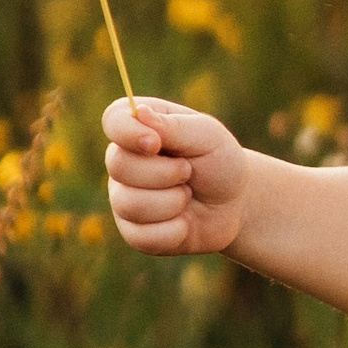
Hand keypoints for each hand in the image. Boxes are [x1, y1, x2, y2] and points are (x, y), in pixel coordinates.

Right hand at [103, 97, 249, 258]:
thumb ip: (174, 126)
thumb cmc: (220, 162)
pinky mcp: (133, 231)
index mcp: (140, 126)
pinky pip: (142, 236)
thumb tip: (138, 111)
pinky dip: (174, 231)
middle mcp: (124, 160)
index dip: (128, 133)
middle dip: (164, 173)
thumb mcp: (207, 136)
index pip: (113, 120)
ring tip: (188, 195)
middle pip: (118, 165)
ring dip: (172, 203)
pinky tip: (185, 222)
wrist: (234, 205)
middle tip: (189, 171)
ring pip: (130, 204)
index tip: (155, 144)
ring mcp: (124, 196)